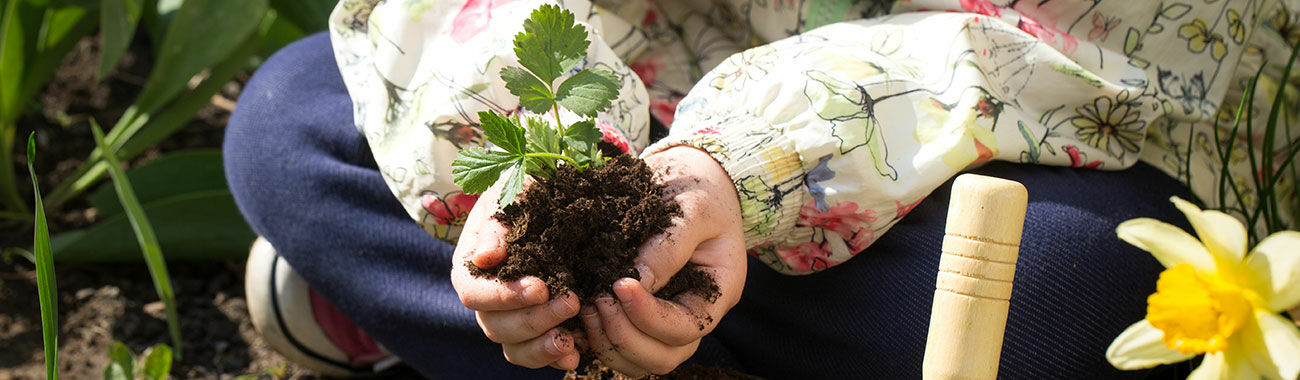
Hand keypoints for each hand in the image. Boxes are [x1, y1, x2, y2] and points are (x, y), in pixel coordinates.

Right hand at [450, 181, 582, 370]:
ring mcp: (510, 318)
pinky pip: (535, 354)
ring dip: (541, 346)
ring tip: (570, 339)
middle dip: (534, 319)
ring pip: (514, 347)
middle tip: (571, 301)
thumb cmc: (524, 193)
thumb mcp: (509, 195)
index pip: (474, 293)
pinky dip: (553, 358)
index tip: (540, 288)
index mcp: (472, 268)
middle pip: (496, 326)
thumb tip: (485, 257)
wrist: (550, 201)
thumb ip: (496, 224)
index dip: (504, 296)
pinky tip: (576, 354)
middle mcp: (487, 301)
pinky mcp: (536, 331)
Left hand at [579, 146, 746, 376]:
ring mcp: (665, 317)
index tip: (619, 284)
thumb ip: (669, 245)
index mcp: (716, 293)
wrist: (687, 177)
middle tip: (597, 301)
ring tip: (585, 307)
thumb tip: (635, 281)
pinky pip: (618, 343)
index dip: (649, 316)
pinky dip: (595, 337)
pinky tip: (577, 310)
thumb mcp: (694, 208)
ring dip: (607, 342)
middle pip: (663, 357)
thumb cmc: (699, 189)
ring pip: (638, 360)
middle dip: (625, 336)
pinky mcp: (638, 312)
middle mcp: (692, 314)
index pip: (685, 328)